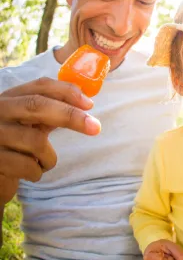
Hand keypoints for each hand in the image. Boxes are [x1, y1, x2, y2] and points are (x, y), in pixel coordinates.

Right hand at [0, 77, 100, 202]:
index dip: (66, 91)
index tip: (89, 104)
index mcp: (10, 98)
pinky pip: (27, 165)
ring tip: (44, 163)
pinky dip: (37, 172)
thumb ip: (51, 111)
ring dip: (49, 157)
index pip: (39, 86)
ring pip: (36, 141)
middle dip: (70, 116)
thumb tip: (85, 104)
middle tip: (95, 127)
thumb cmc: (16, 146)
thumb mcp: (31, 123)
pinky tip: (32, 173)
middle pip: (36, 105)